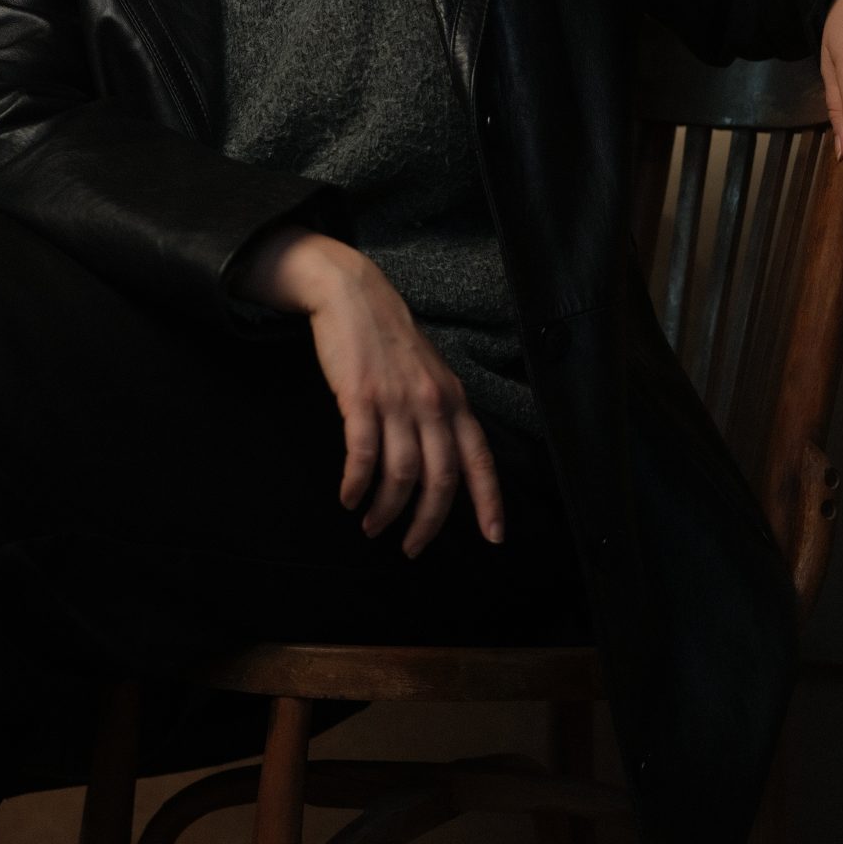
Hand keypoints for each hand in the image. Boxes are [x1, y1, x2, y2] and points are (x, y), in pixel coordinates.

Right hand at [229, 226, 506, 555]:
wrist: (354, 296)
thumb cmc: (390, 341)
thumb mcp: (431, 375)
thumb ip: (442, 415)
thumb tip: (446, 465)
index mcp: (454, 400)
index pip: (480, 459)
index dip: (489, 501)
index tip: (493, 537)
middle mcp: (433, 404)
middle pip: (440, 480)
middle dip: (427, 523)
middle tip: (411, 547)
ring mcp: (397, 402)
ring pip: (401, 475)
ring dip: (386, 510)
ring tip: (373, 526)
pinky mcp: (361, 399)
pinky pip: (362, 456)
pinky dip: (357, 485)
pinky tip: (349, 498)